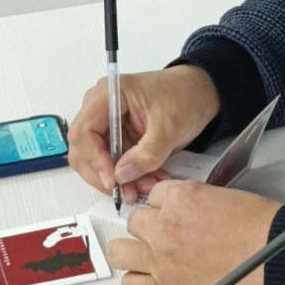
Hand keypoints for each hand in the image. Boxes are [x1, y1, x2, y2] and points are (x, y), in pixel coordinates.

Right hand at [67, 65, 220, 203]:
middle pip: (84, 150)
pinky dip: (128, 177)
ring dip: (117, 180)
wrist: (200, 93)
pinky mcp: (118, 139)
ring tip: (144, 187)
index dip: (94, 158)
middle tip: (126, 191)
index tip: (112, 179)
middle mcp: (101, 109)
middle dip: (103, 175)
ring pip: (97, 162)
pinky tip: (147, 181)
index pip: (84, 130)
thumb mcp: (170, 125)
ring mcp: (108, 125)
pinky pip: (113, 165)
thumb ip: (147, 153)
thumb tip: (122, 175)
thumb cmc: (184, 95)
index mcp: (109, 94)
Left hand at [104, 180, 281, 284]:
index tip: (169, 215)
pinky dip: (136, 283)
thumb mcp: (226, 196)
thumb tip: (190, 213)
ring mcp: (161, 259)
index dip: (163, 207)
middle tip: (161, 236)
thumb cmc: (262, 228)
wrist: (275, 259)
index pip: (154, 196)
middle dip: (147, 227)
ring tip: (143, 257)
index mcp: (181, 198)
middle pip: (135, 221)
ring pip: (120, 252)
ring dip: (131, 252)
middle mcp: (165, 226)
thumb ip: (197, 201)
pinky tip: (147, 281)